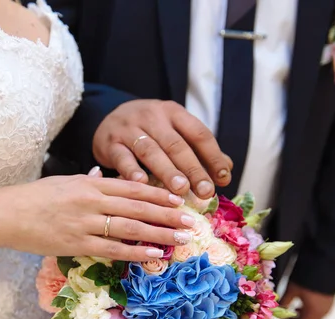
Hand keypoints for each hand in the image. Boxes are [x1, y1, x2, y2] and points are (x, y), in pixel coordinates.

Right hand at [0, 171, 195, 260]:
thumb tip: (99, 175)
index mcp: (89, 183)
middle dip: (167, 214)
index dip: (159, 194)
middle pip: (138, 206)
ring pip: (131, 227)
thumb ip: (84, 181)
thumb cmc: (32, 198)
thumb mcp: (61, 182)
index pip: (132, 187)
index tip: (178, 200)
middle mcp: (91, 200)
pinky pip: (114, 249)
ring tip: (181, 239)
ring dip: (159, 233)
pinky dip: (137, 252)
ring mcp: (85, 222)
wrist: (4, 214)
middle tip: (190, 221)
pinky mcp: (77, 243)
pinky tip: (155, 255)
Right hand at [92, 99, 232, 197]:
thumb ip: (198, 149)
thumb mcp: (173, 130)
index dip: (213, 156)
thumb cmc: (149, 130)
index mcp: (173, 112)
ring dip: (167, 171)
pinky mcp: (110, 143)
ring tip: (180, 190)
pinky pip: (122, 157)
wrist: (107, 117)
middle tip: (205, 191)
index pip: (198, 133)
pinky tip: (142, 184)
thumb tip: (226, 170)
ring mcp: (129, 129)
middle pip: (176, 144)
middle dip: (192, 168)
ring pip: (150, 151)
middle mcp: (152, 117)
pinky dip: (132, 171)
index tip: (223, 178)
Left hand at [280, 282, 334, 318]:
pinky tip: (297, 305)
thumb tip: (276, 309)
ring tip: (286, 312)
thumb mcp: (292, 289)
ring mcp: (327, 307)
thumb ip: (285, 301)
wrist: (326, 262)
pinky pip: (315, 312)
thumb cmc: (307, 277)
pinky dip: (305, 312)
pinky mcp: (327, 300)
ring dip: (299, 318)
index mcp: (315, 313)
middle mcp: (323, 313)